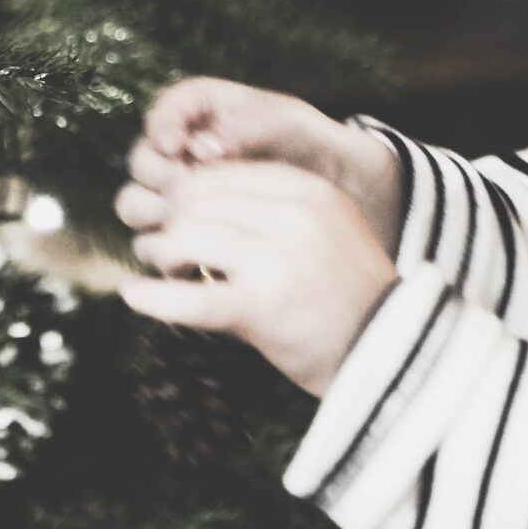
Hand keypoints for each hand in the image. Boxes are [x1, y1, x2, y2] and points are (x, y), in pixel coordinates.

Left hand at [115, 159, 400, 398]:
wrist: (392, 354)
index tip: (178, 216)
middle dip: (171, 221)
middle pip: (198, 201)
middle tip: (163, 248)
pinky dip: (155, 298)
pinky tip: (135, 296)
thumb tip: (192, 203)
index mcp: (308, 191)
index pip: (221, 175)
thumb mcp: (323, 229)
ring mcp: (277, 260)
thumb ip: (270, 211)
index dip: (187, 195)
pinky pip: (191, 299)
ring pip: (187, 236)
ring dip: (161, 253)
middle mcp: (293, 216)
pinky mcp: (263, 308)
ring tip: (164, 270)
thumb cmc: (348, 296)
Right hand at [119, 76, 404, 255]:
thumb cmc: (311, 144)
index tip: (176, 144)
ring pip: (136, 203)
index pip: (163, 111)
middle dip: (157, 173)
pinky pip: (155, 242)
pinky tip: (188, 249)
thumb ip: (245, 130)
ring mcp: (181, 195)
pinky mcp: (185, 233)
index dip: (161, 126)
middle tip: (182, 186)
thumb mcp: (286, 125)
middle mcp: (182, 153)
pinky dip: (163, 247)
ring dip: (151, 211)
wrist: (338, 190)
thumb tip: (203, 150)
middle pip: (142, 160)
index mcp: (202, 111)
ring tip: (183, 220)